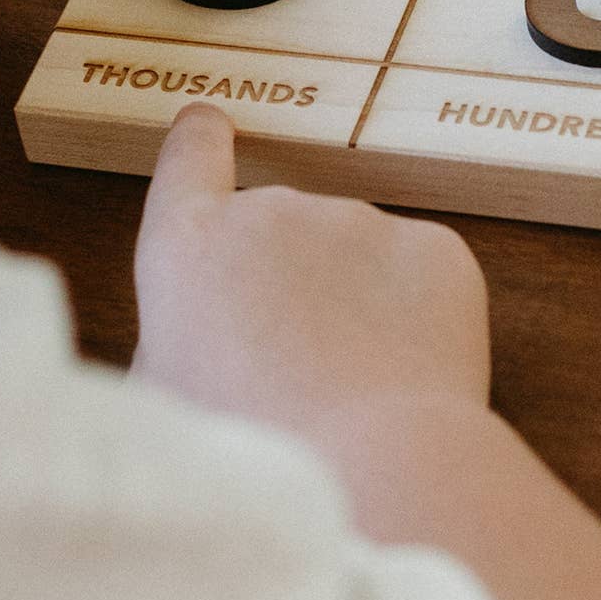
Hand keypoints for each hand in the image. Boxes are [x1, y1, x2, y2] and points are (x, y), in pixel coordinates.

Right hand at [132, 102, 490, 437]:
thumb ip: (175, 342)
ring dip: (353, 307)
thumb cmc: (251, 459)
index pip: (189, 161)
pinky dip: (414, 320)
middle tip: (294, 375)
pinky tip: (400, 380)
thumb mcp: (164, 405)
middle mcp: (272, 210)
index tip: (209, 124)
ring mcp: (361, 220)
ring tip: (350, 395)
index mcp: (189, 248)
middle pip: (280, 233)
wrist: (371, 475)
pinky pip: (418, 280)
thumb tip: (205, 329)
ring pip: (355, 261)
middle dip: (289, 285)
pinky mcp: (436, 247)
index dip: (199, 143)